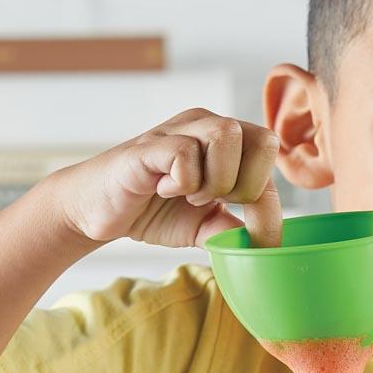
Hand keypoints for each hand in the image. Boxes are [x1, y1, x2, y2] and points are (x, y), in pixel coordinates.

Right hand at [52, 107, 283, 249]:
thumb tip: (267, 247)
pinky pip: (186, 153)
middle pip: (263, 139)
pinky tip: (162, 189)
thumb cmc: (154, 212)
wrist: (99, 212)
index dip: (269, 202)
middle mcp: (206, 125)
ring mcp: (177, 129)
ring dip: (216, 180)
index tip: (252, 233)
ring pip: (227, 135)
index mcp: (227, 142)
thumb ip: (236, 230)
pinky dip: (182, 183)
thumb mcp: (206, 228)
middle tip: (217, 203)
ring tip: (189, 195)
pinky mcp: (149, 145)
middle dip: (248, 185)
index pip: (272, 155)